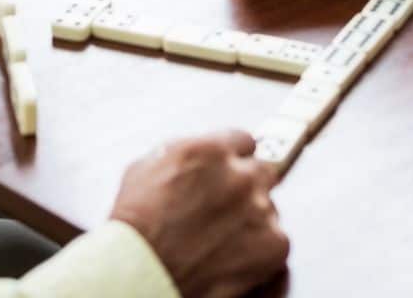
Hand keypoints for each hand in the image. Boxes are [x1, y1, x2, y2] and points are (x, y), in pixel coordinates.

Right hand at [109, 132, 288, 297]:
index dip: (235, 159)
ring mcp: (260, 210)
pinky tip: (234, 258)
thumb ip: (184, 153)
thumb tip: (199, 154)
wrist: (140, 270)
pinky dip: (261, 251)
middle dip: (247, 187)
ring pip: (269, 208)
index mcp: (211, 151)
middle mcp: (241, 176)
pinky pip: (278, 240)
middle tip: (226, 209)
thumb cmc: (135, 227)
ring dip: (252, 220)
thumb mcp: (147, 167)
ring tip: (221, 241)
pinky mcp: (273, 245)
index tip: (231, 170)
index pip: (244, 141)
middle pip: (262, 171)